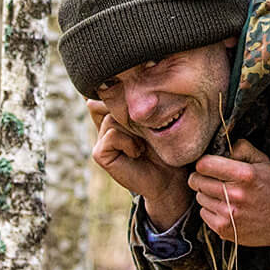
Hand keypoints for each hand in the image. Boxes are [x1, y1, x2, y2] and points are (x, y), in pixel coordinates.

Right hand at [86, 99, 191, 229]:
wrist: (170, 175)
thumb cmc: (165, 145)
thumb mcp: (151, 119)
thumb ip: (131, 106)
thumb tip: (99, 94)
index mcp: (114, 113)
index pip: (111, 95)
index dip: (128, 99)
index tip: (145, 111)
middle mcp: (103, 124)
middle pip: (112, 104)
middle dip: (134, 116)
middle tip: (147, 134)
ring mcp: (100, 139)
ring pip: (113, 118)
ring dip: (134, 131)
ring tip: (143, 144)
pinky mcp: (99, 154)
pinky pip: (112, 135)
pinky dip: (129, 142)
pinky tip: (137, 152)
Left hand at [189, 139, 269, 247]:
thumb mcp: (263, 162)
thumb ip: (243, 148)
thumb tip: (224, 145)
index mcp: (244, 174)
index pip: (204, 164)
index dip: (203, 163)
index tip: (207, 165)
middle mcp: (234, 194)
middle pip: (196, 181)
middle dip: (201, 177)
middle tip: (212, 179)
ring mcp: (228, 214)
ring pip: (199, 197)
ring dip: (206, 194)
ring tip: (222, 195)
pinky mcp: (223, 228)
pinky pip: (203, 213)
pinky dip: (210, 210)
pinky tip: (225, 208)